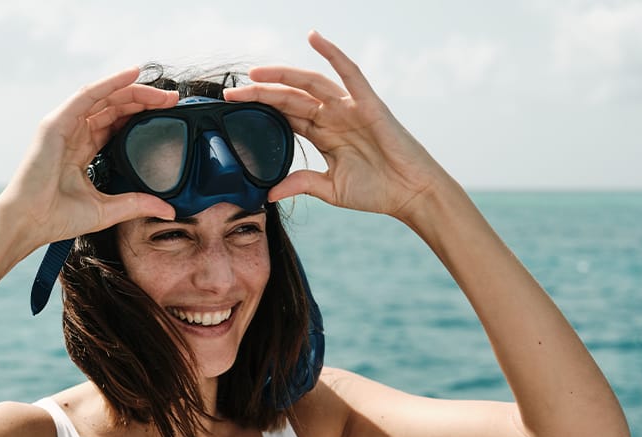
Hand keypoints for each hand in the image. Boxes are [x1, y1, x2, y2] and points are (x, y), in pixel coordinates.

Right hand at [0, 68, 178, 251]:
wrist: (29, 222)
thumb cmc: (58, 217)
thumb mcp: (108, 210)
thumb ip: (138, 204)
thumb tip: (169, 210)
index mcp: (83, 150)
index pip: (116, 124)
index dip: (141, 117)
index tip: (169, 116)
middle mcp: (74, 134)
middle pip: (114, 107)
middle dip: (144, 101)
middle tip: (172, 101)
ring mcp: (64, 126)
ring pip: (104, 98)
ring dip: (134, 91)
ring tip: (161, 92)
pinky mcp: (56, 123)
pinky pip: (87, 94)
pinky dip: (110, 82)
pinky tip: (132, 74)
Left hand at [224, 31, 450, 222]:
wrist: (410, 193)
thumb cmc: (377, 191)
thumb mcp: (330, 189)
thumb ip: (301, 184)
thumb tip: (269, 194)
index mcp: (323, 135)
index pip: (285, 116)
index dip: (259, 110)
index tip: (231, 109)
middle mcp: (333, 117)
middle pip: (290, 98)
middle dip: (260, 94)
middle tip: (231, 92)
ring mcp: (350, 108)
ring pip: (310, 83)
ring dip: (283, 75)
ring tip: (255, 72)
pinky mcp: (369, 103)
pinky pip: (349, 72)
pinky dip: (332, 53)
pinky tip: (313, 37)